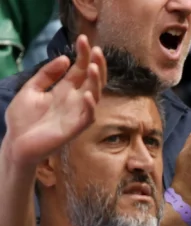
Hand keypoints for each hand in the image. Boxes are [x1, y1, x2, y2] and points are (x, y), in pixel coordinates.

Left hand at [2, 35, 104, 167]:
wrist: (15, 143)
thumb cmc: (23, 119)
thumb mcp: (31, 89)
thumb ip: (46, 75)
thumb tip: (65, 58)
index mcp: (64, 90)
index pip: (79, 69)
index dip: (83, 54)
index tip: (84, 38)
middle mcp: (74, 100)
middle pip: (92, 79)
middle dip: (96, 64)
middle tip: (96, 49)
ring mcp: (76, 114)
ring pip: (95, 95)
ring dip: (96, 82)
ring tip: (93, 67)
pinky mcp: (74, 128)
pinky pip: (87, 116)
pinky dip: (89, 106)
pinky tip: (87, 94)